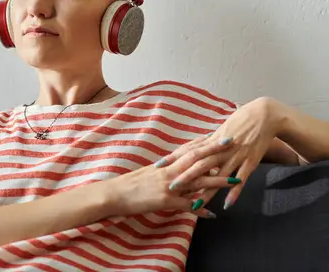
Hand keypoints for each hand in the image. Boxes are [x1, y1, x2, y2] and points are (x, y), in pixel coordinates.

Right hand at [105, 133, 240, 218]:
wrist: (113, 194)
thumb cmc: (129, 185)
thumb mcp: (148, 174)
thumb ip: (164, 172)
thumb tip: (177, 170)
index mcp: (165, 164)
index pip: (188, 149)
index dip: (205, 142)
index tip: (219, 135)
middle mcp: (169, 172)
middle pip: (196, 158)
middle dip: (215, 151)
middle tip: (233, 143)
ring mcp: (168, 185)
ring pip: (197, 180)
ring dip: (218, 180)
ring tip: (236, 179)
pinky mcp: (165, 201)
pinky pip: (187, 205)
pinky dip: (200, 210)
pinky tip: (213, 214)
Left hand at [160, 97, 281, 209]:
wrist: (264, 114)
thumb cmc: (240, 120)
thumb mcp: (222, 130)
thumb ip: (209, 142)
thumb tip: (196, 146)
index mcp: (212, 141)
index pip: (188, 151)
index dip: (173, 158)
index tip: (158, 165)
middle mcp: (221, 149)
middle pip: (199, 164)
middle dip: (185, 176)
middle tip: (171, 187)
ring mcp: (235, 155)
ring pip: (218, 176)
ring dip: (206, 191)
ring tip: (195, 204)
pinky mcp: (250, 161)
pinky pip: (241, 179)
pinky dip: (234, 192)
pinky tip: (227, 204)